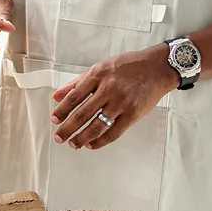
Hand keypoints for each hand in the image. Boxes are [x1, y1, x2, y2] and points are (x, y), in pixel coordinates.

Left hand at [50, 44, 177, 150]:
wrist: (157, 68)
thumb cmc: (128, 66)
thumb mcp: (100, 67)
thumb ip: (77, 82)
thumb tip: (57, 96)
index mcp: (98, 75)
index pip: (74, 96)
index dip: (62, 110)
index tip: (54, 120)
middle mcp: (109, 89)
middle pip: (83, 113)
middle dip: (68, 128)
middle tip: (59, 137)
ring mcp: (121, 102)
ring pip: (97, 125)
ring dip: (82, 137)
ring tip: (73, 144)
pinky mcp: (133, 114)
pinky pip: (114, 132)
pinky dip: (100, 140)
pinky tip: (91, 144)